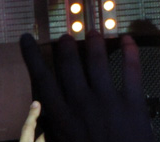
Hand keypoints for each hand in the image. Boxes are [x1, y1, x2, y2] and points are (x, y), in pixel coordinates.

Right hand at [19, 31, 153, 141]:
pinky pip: (131, 69)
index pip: (42, 79)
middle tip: (66, 36)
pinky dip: (130, 50)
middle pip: (70, 65)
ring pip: (98, 61)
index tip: (27, 39)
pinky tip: (128, 38)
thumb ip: (56, 126)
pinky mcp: (132, 101)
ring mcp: (107, 100)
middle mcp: (81, 103)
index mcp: (61, 117)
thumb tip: (44, 107)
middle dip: (66, 46)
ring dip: (95, 42)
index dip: (33, 57)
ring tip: (94, 32)